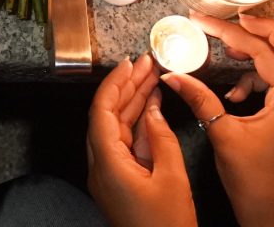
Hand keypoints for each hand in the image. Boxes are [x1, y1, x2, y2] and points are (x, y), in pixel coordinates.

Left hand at [86, 55, 196, 226]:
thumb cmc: (167, 226)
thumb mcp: (171, 178)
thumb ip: (162, 139)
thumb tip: (154, 111)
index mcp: (107, 163)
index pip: (102, 110)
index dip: (115, 82)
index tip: (130, 62)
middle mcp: (101, 166)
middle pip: (108, 115)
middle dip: (127, 86)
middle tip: (146, 63)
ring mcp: (109, 174)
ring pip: (117, 128)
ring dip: (133, 102)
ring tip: (152, 77)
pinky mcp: (120, 181)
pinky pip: (125, 144)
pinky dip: (138, 124)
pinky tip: (152, 107)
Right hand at [162, 14, 273, 226]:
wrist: (273, 213)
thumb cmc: (255, 181)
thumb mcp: (222, 135)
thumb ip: (200, 99)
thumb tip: (173, 75)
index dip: (267, 29)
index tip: (237, 17)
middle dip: (243, 36)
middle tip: (210, 25)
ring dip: (248, 55)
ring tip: (221, 49)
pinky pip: (271, 85)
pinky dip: (250, 79)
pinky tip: (230, 91)